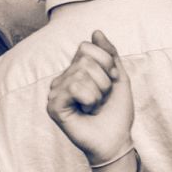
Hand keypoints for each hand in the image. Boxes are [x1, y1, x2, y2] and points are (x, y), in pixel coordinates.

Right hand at [47, 30, 133, 164]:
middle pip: (85, 59)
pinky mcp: (53, 106)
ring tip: (95, 105)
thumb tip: (96, 32)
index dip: (107, 63)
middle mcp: (62, 78)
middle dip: (104, 79)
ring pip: (81, 73)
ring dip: (99, 92)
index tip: (112, 81)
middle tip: (102, 98)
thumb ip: (109, 54)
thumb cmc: (117, 111)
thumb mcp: (118, 77)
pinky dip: (90, 99)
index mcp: (76, 70)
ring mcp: (56, 92)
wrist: (116, 139)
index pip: (87, 47)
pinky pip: (74, 87)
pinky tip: (86, 110)